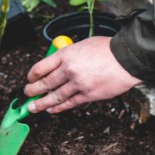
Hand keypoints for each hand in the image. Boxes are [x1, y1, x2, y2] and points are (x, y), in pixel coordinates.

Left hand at [24, 36, 141, 112]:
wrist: (128, 58)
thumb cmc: (107, 49)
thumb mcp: (82, 45)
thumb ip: (68, 55)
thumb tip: (57, 65)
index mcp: (66, 54)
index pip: (41, 67)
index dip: (32, 75)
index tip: (29, 79)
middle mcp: (69, 69)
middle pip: (45, 83)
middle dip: (32, 91)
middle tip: (27, 94)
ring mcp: (78, 84)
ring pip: (54, 96)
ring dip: (41, 103)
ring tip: (33, 107)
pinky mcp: (88, 95)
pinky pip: (69, 103)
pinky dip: (58, 107)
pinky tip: (51, 109)